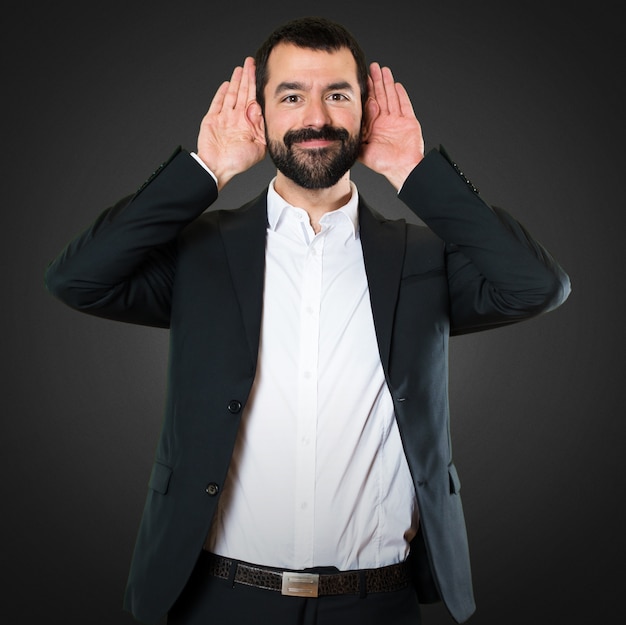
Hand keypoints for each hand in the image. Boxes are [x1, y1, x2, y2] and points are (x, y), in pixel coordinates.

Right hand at [196, 57, 265, 188]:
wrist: (217, 167)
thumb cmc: (238, 162)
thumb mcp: (259, 147)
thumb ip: (263, 129)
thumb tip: (264, 111)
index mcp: (249, 124)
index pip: (255, 100)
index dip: (258, 87)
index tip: (263, 74)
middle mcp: (237, 119)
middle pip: (244, 93)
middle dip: (248, 77)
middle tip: (251, 62)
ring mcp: (225, 118)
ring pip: (232, 95)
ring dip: (237, 81)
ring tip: (241, 68)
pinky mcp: (212, 119)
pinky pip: (217, 103)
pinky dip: (222, 93)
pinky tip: (227, 83)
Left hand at [359, 63, 424, 189]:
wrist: (401, 168)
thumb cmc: (383, 163)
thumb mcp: (362, 152)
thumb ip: (354, 141)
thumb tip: (337, 136)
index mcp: (374, 127)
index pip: (368, 105)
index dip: (365, 92)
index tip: (361, 80)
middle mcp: (384, 122)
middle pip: (380, 97)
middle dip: (375, 82)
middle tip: (371, 67)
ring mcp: (397, 121)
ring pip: (391, 97)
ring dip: (387, 83)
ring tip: (382, 70)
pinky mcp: (408, 121)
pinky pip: (405, 105)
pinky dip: (401, 94)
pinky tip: (396, 84)